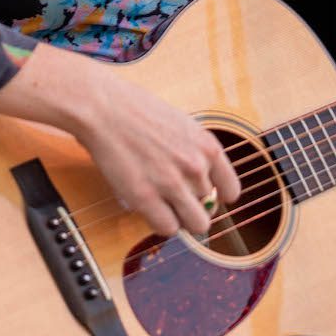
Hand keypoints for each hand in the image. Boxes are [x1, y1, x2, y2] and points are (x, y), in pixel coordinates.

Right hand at [0, 40, 240, 236]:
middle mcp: (195, 167)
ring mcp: (172, 184)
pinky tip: (148, 207)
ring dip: (179, 218)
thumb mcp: (179, 124)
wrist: (103, 107)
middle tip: (174, 198)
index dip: (218, 197)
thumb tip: (198, 182)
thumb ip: (193, 152)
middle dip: (193, 205)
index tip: (204, 197)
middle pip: (210, 208)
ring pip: (195, 225)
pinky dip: (159, 223)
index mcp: (207, 146)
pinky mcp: (146, 197)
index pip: (231, 190)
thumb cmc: (135, 109)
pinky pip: (167, 228)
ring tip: (162, 205)